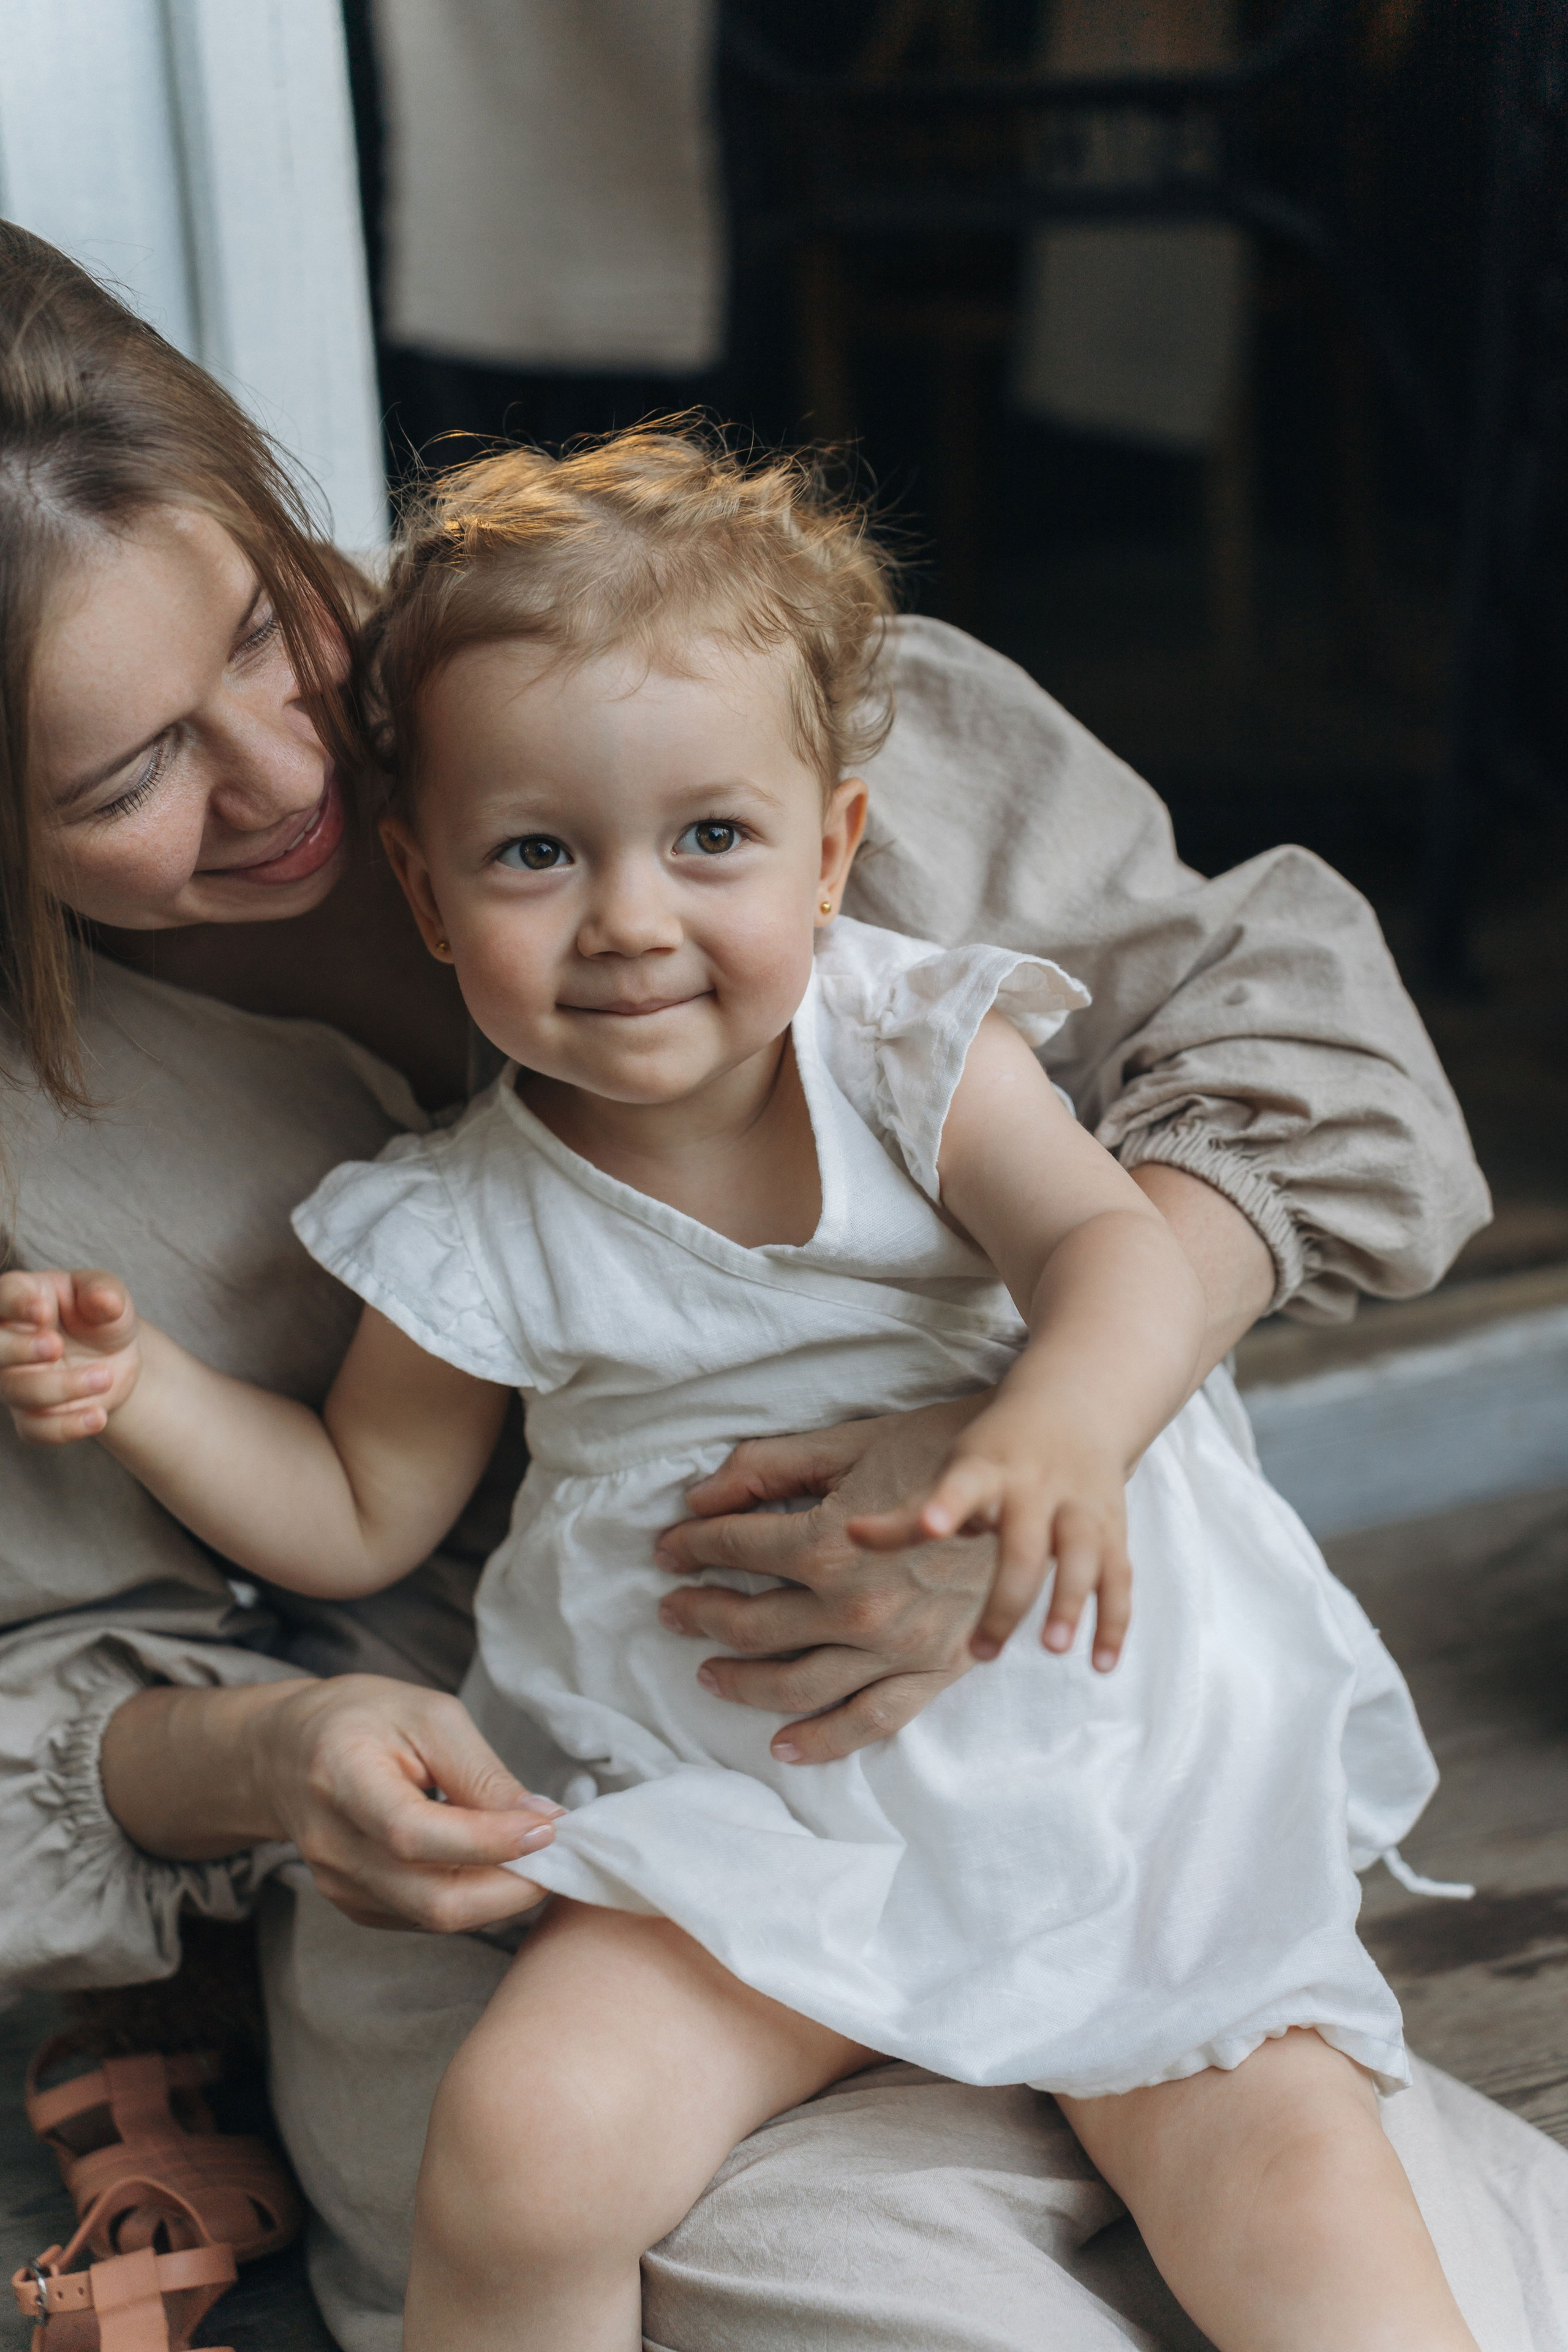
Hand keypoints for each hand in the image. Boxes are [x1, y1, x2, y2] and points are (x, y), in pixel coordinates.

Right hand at [0, 1268, 141, 1442]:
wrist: (116, 1360)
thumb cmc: (102, 1318)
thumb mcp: (111, 1297)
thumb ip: (106, 1293)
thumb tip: (104, 1299)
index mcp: (22, 1299)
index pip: (4, 1296)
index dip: (15, 1303)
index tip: (43, 1309)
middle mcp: (9, 1341)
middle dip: (18, 1349)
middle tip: (56, 1346)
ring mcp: (16, 1380)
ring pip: (17, 1391)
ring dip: (60, 1387)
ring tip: (105, 1377)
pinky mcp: (32, 1416)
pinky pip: (35, 1430)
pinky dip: (66, 1427)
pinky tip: (98, 1416)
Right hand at [101, 1675, 563, 1934]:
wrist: (288, 1751)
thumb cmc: (365, 1719)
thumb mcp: (430, 1716)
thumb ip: (482, 1772)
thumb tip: (543, 1821)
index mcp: (341, 1776)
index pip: (414, 1833)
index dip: (488, 1841)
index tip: (550, 1826)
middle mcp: (332, 1846)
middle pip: (432, 1901)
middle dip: (513, 1887)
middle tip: (563, 1853)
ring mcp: (340, 1886)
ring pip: (437, 1919)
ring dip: (501, 1896)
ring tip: (538, 1854)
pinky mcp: (355, 1906)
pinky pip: (427, 1919)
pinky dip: (474, 1900)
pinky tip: (497, 1865)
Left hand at [654, 1398, 997, 1764]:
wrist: (1032, 1478)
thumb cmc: (940, 1450)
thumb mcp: (850, 1443)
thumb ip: (768, 1469)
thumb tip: (699, 1498)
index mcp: (831, 1544)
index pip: (734, 1549)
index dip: (691, 1546)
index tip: (667, 1549)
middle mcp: (857, 1606)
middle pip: (752, 1623)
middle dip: (701, 1614)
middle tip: (672, 1609)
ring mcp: (896, 1648)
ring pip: (797, 1683)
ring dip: (741, 1681)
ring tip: (706, 1672)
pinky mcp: (934, 1671)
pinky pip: (870, 1720)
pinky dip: (823, 1739)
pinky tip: (784, 1744)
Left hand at [849, 1400, 1131, 1670]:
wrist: (1076, 1403)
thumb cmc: (994, 1450)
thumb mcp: (953, 1469)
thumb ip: (905, 1512)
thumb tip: (850, 1536)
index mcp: (987, 1468)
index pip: (964, 1484)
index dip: (946, 1505)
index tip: (931, 1527)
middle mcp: (1037, 1489)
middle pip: (1024, 1547)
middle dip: (1006, 1599)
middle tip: (980, 1654)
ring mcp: (1080, 1510)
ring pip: (1081, 1560)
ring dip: (1069, 1605)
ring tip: (1051, 1649)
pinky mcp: (1113, 1531)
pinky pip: (1119, 1579)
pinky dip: (1113, 1621)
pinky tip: (1101, 1665)